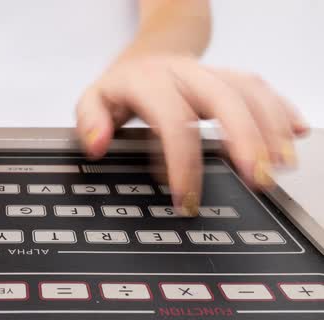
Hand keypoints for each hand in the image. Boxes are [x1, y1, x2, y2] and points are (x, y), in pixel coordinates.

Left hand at [76, 54, 308, 215]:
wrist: (145, 55)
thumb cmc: (121, 86)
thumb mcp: (93, 101)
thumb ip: (90, 122)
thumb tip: (98, 144)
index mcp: (148, 81)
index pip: (172, 120)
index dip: (182, 161)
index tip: (187, 198)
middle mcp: (184, 73)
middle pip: (223, 97)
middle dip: (245, 138)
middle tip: (257, 178)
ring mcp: (210, 73)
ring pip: (248, 91)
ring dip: (270, 127)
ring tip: (280, 165)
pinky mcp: (229, 77)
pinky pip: (260, 88)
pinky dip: (281, 110)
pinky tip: (295, 133)